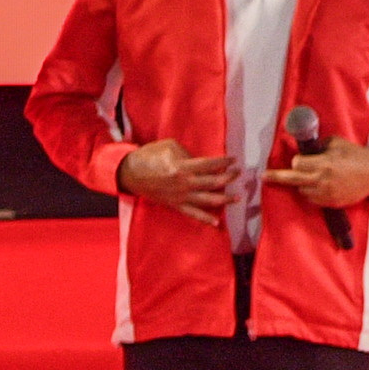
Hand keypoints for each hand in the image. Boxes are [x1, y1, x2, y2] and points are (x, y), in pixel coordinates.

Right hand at [118, 141, 238, 221]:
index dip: (224, 162)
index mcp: (183, 167)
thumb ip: (188, 154)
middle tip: (238, 174)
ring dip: (224, 199)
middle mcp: (184, 184)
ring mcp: (180, 197)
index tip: (234, 160)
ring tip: (237, 197)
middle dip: (229, 178)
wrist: (129, 173)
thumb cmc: (149, 156)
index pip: (211, 165)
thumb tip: (202, 163)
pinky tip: (216, 223)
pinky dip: (205, 219)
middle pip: (213, 183)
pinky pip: (192, 214)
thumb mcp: (169, 146)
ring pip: (207, 200)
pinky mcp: (174, 205)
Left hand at [269, 139, 368, 211]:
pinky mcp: (330, 203)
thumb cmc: (356, 156)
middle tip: (264, 176)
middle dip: (277, 177)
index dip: (298, 161)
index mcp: (325, 163)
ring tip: (315, 177)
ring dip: (302, 183)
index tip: (300, 160)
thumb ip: (319, 147)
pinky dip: (313, 192)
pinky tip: (323, 185)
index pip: (297, 164)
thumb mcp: (338, 144)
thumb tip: (304, 150)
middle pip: (292, 179)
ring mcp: (326, 194)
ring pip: (302, 190)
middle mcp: (322, 180)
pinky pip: (312, 199)